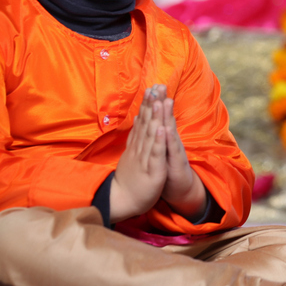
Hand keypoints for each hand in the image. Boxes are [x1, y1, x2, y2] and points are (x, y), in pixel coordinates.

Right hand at [110, 87, 167, 221]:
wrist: (123, 200)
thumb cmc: (130, 177)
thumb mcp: (132, 152)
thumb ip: (136, 135)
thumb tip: (138, 116)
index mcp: (137, 144)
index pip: (143, 120)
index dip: (148, 104)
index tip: (152, 87)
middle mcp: (140, 148)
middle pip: (147, 123)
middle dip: (153, 104)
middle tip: (157, 85)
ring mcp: (146, 158)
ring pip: (152, 135)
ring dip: (156, 117)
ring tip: (160, 100)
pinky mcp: (153, 170)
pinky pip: (156, 154)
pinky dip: (159, 141)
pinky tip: (162, 128)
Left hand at [158, 89, 206, 219]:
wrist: (179, 189)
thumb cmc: (168, 168)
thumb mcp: (161, 149)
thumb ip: (157, 134)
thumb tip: (149, 118)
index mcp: (165, 138)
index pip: (160, 117)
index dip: (156, 102)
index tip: (152, 85)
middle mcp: (171, 141)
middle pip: (166, 119)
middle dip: (162, 103)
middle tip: (160, 85)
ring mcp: (174, 151)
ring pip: (170, 131)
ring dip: (167, 116)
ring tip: (165, 101)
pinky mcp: (175, 163)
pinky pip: (171, 150)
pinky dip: (169, 139)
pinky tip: (166, 129)